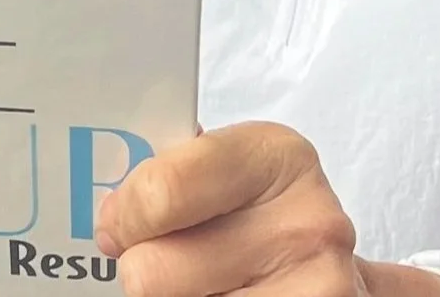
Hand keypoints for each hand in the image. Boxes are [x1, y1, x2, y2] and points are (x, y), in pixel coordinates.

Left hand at [97, 122, 439, 296]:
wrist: (332, 276)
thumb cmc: (260, 220)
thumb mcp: (225, 177)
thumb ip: (171, 178)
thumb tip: (107, 213)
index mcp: (276, 157)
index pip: (162, 190)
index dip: (123, 219)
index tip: (115, 230)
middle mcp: (308, 222)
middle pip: (152, 271)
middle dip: (143, 270)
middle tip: (158, 264)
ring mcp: (321, 286)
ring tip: (198, 283)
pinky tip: (219, 295)